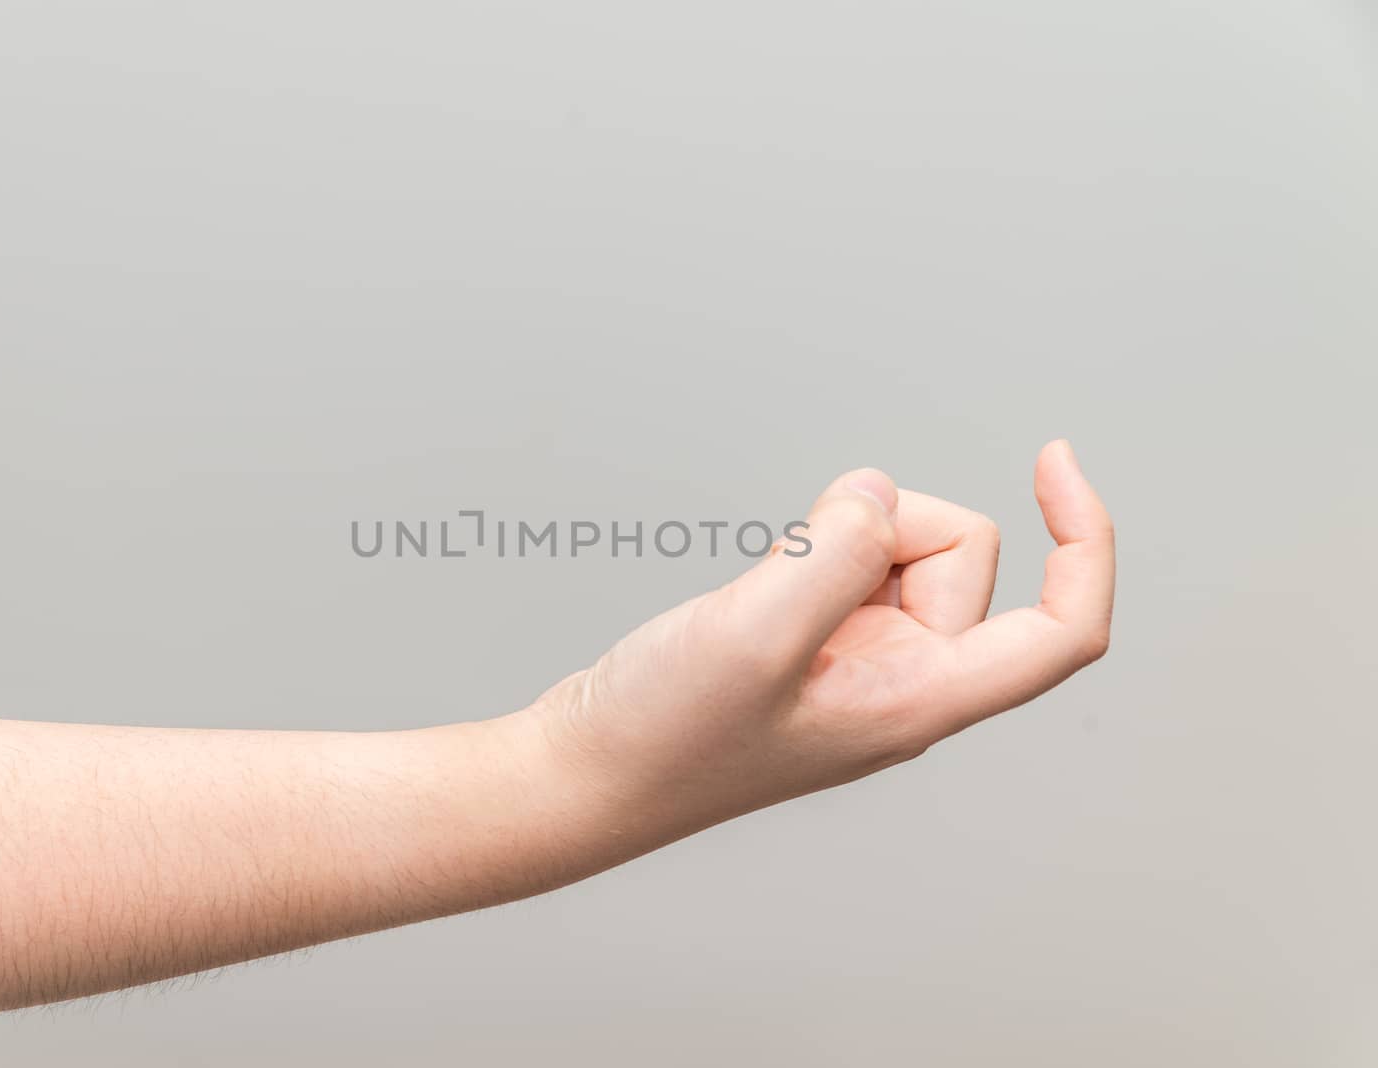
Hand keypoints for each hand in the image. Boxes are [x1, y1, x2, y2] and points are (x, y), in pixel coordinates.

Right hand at [533, 440, 1114, 843]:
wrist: (583, 773)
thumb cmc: (664, 738)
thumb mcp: (754, 637)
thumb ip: (837, 554)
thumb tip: (879, 495)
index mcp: (920, 701)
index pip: (1062, 630)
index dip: (1084, 540)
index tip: (1052, 461)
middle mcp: (904, 683)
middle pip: (961, 557)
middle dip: (890, 526)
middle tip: (804, 566)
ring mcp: (857, 663)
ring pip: (898, 550)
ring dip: (839, 539)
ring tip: (767, 589)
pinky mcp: (812, 644)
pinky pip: (842, 561)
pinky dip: (807, 552)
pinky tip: (756, 591)